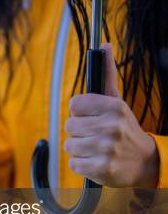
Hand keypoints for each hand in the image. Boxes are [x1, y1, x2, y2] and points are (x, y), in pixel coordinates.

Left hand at [64, 43, 158, 187]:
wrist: (144, 162)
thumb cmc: (124, 129)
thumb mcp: (117, 101)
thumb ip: (107, 75)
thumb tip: (103, 45)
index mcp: (113, 107)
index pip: (74, 105)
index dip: (79, 113)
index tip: (91, 117)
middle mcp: (111, 126)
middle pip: (69, 126)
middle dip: (79, 132)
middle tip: (95, 135)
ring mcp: (106, 148)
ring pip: (69, 145)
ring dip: (79, 149)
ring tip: (96, 149)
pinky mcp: (102, 168)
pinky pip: (74, 164)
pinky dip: (82, 164)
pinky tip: (96, 161)